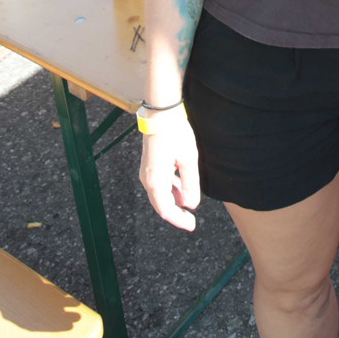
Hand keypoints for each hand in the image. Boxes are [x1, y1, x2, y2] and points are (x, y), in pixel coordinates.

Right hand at [138, 112, 200, 230]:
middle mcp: (147, 178)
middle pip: (161, 204)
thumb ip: (189, 183)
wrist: (161, 112)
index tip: (192, 225)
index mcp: (155, 180)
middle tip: (191, 220)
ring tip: (190, 199)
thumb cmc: (174, 133)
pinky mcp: (150, 164)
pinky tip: (182, 185)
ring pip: (160, 193)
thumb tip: (190, 204)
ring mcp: (147, 171)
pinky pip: (159, 183)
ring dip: (175, 199)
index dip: (179, 220)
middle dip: (176, 213)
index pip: (166, 210)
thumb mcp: (188, 159)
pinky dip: (171, 188)